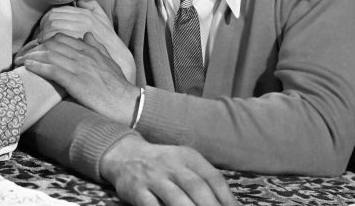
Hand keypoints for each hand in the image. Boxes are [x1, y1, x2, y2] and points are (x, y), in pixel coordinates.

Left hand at [14, 32, 139, 125]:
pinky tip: (28, 67)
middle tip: (21, 55)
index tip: (34, 48)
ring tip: (19, 61)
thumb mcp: (110, 62)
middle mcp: (84, 55)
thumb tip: (87, 35)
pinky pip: (52, 69)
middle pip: (52, 44)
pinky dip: (38, 66)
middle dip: (34, 48)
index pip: (62, 38)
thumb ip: (98, 47)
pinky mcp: (76, 81)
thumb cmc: (118, 87)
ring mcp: (79, 67)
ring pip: (50, 54)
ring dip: (31, 56)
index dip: (45, 41)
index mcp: (91, 49)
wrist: (127, 103)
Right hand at [100, 135, 236, 205]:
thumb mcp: (184, 162)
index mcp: (187, 156)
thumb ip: (204, 180)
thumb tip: (229, 204)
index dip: (227, 199)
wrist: (125, 155)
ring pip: (176, 198)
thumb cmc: (163, 164)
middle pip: (197, 187)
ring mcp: (153, 177)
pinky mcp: (136, 190)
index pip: (213, 177)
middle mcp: (171, 164)